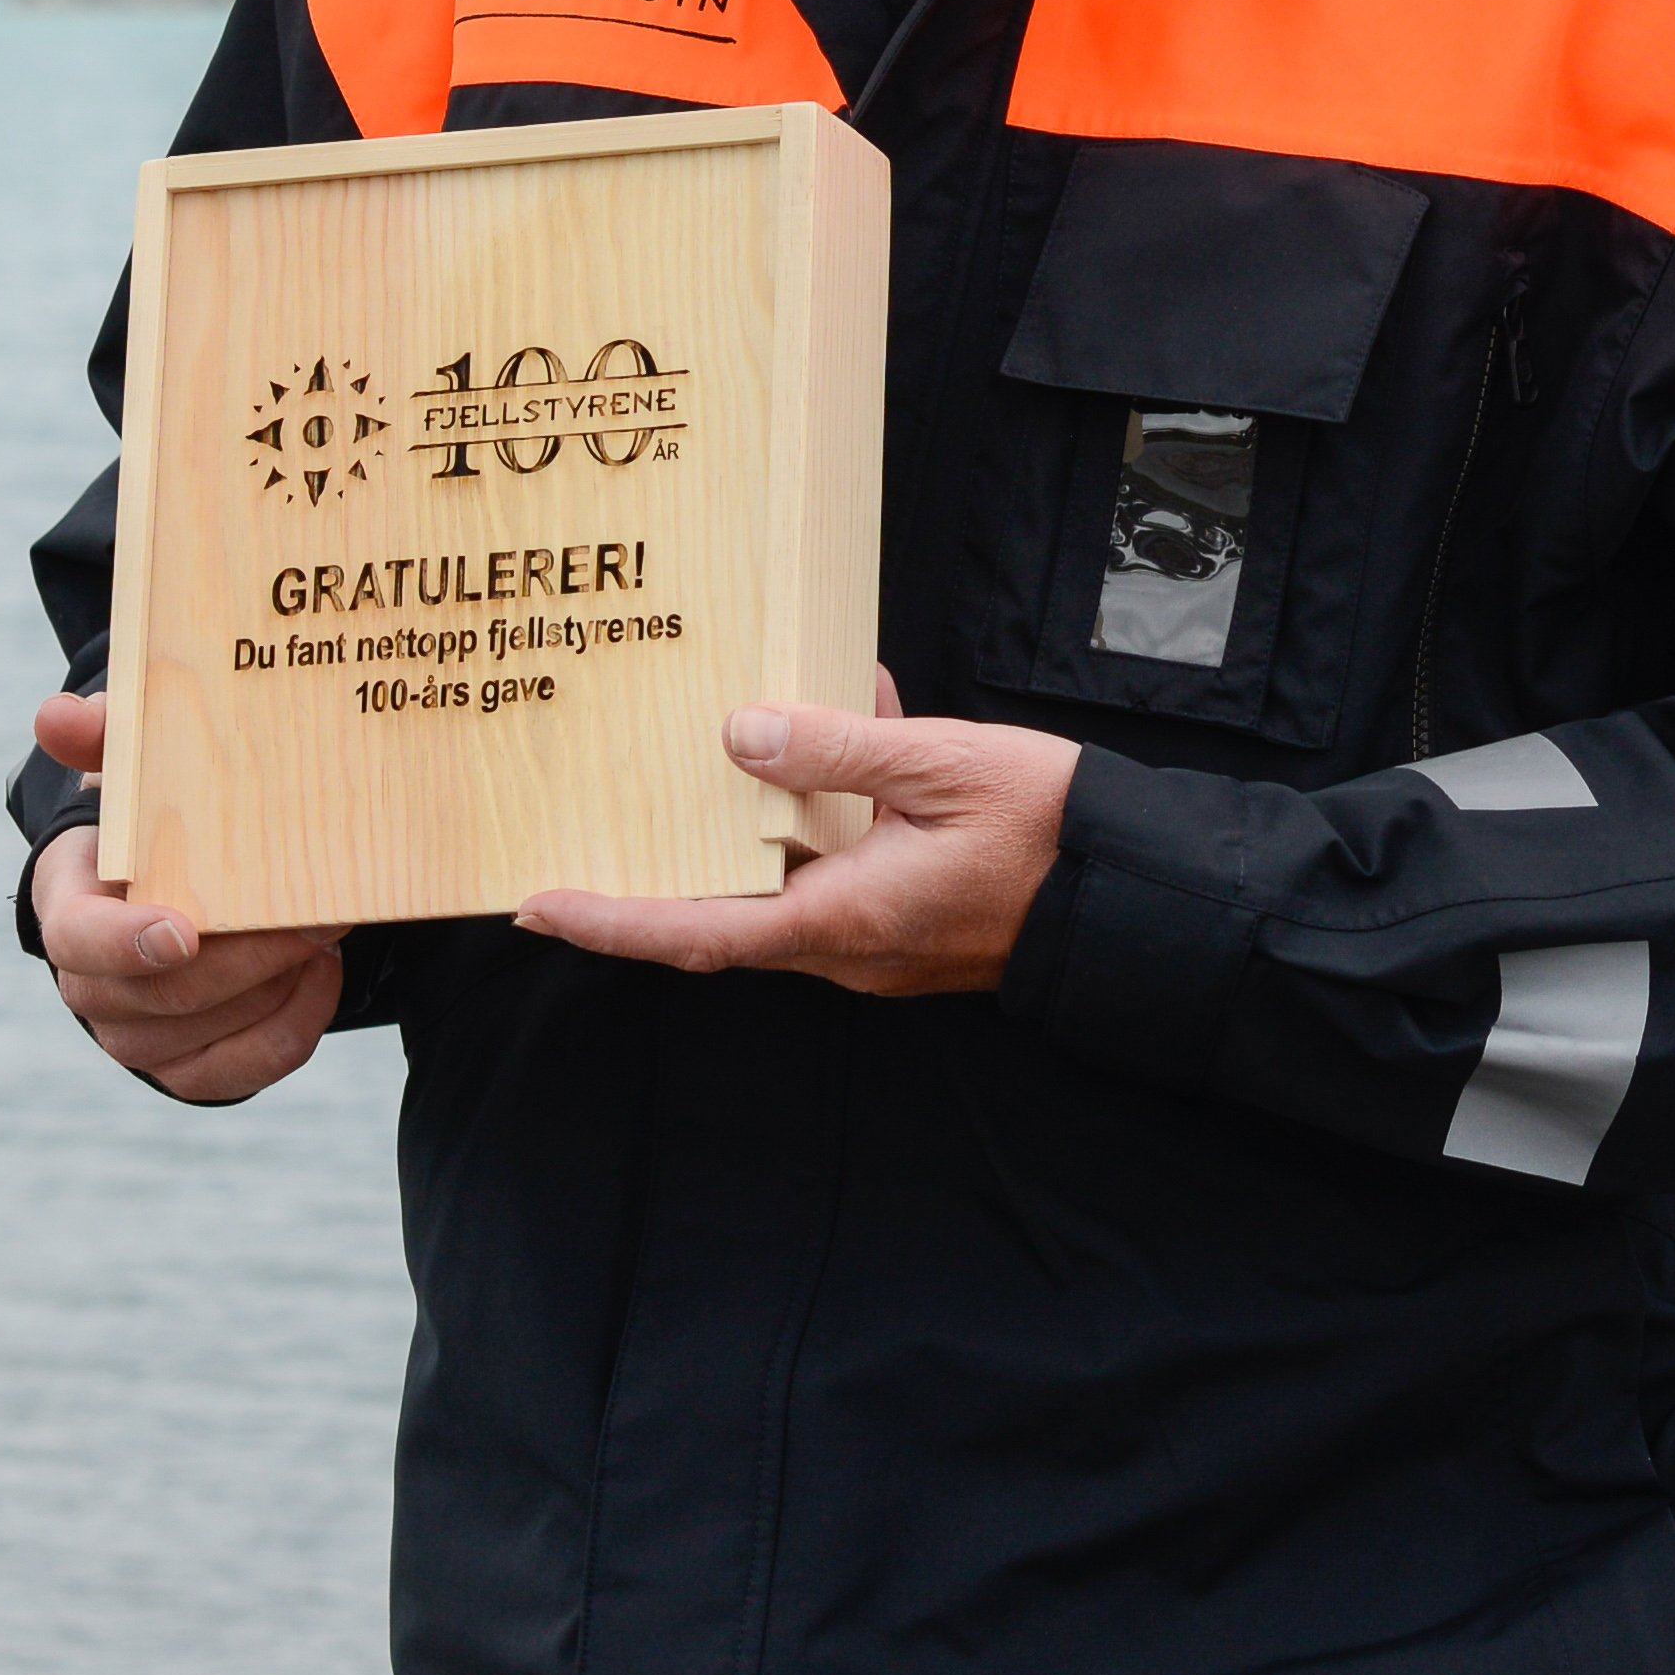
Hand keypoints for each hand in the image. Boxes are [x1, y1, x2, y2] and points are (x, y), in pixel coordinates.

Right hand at [25, 692, 345, 1102]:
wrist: (181, 884)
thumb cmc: (156, 823)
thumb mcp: (132, 770)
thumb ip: (105, 736)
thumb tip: (58, 715)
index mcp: (69, 907)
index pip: (77, 940)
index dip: (124, 942)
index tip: (182, 929)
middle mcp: (91, 985)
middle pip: (157, 997)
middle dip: (244, 959)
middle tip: (316, 913)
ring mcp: (136, 1036)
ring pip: (204, 1039)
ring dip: (274, 988)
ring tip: (325, 932)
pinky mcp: (189, 1068)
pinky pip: (244, 1069)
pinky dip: (293, 1027)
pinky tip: (319, 974)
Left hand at [522, 683, 1077, 995]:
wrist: (1137, 890)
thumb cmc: (1050, 828)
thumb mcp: (942, 764)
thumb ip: (835, 749)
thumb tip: (737, 733)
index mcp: (846, 919)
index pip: (697, 933)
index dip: (611, 920)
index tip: (538, 904)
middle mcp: (849, 949)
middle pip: (723, 917)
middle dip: (657, 872)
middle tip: (591, 823)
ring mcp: (878, 944)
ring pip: (779, 889)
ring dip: (749, 826)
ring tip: (727, 741)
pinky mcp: (905, 924)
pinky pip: (835, 872)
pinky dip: (820, 813)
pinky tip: (843, 725)